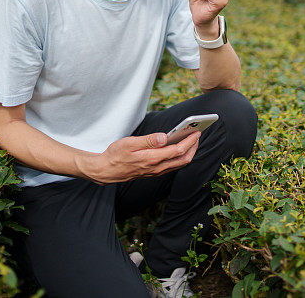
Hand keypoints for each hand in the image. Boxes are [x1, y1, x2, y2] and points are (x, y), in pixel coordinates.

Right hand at [85, 130, 200, 183]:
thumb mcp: (129, 143)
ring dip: (188, 153)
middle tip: (198, 135)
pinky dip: (180, 158)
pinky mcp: (154, 173)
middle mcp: (156, 167)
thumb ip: (148, 140)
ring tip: (192, 140)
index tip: (196, 132)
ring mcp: (156, 172)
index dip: (189, 141)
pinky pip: (172, 167)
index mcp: (152, 159)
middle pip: (183, 159)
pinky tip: (180, 149)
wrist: (106, 171)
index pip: (177, 150)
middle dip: (193, 147)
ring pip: (179, 164)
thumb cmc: (116, 155)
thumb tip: (164, 137)